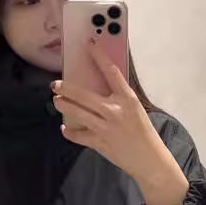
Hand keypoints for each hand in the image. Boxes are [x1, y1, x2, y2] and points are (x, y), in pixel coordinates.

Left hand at [53, 40, 188, 204]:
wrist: (150, 160)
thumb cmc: (144, 132)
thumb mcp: (136, 109)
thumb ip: (119, 98)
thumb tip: (99, 86)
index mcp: (128, 99)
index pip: (111, 72)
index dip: (98, 56)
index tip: (88, 44)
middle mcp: (115, 110)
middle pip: (84, 95)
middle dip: (66, 88)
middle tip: (55, 84)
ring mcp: (105, 128)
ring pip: (77, 113)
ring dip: (63, 106)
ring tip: (57, 101)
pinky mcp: (99, 143)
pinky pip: (78, 135)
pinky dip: (70, 132)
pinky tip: (65, 128)